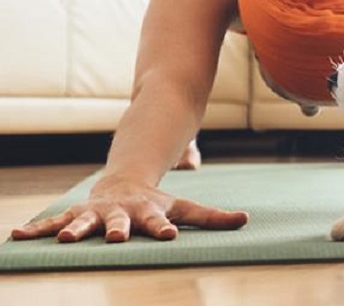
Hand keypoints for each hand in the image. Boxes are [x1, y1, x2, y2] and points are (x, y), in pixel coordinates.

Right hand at [9, 176, 247, 242]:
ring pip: (84, 222)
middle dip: (116, 230)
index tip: (167, 236)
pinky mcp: (76, 215)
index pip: (160, 221)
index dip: (164, 228)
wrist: (125, 181)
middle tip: (115, 238)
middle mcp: (121, 212)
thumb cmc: (157, 203)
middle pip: (120, 222)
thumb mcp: (185, 207)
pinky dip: (36, 228)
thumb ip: (213, 216)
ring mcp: (97, 213)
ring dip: (73, 230)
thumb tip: (246, 220)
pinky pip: (53, 221)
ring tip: (61, 238)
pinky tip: (15, 236)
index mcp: (149, 211)